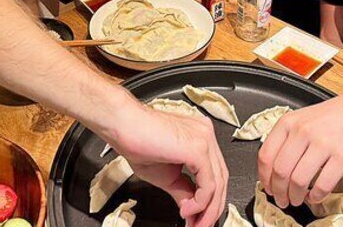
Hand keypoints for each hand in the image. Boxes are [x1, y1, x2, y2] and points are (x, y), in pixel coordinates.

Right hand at [111, 106, 227, 226]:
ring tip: (195, 224)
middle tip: (200, 226)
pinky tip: (187, 210)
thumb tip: (192, 210)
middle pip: (220, 179)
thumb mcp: (165, 175)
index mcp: (200, 137)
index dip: (209, 201)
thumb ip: (183, 191)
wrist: (123, 126)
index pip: (214, 173)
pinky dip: (200, 202)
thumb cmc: (137, 142)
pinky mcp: (198, 149)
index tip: (198, 219)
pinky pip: (208, 184)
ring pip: (217, 183)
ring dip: (207, 210)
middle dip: (211, 209)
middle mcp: (206, 135)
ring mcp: (204, 140)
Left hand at [257, 81, 342, 207]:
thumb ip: (285, 140)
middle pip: (280, 171)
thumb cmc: (330, 116)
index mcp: (288, 122)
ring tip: (297, 200)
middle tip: (282, 199)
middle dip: (279, 192)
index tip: (268, 187)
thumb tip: (272, 172)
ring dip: (295, 197)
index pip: (266, 156)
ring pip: (298, 180)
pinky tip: (315, 196)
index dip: (265, 178)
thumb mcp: (300, 120)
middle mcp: (302, 131)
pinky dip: (316, 197)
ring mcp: (323, 143)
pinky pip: (323, 184)